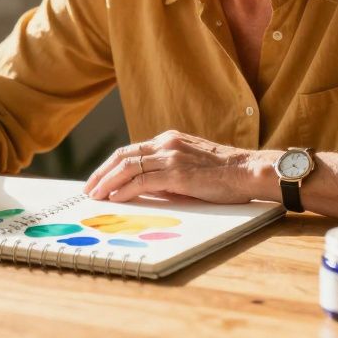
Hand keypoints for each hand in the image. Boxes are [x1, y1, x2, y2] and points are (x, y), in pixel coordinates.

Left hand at [83, 130, 272, 203]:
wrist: (248, 171)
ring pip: (128, 166)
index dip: (111, 165)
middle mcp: (166, 143)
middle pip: (123, 155)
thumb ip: (166, 173)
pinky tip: (115, 198)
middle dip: (102, 173)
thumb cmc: (224, 174)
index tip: (99, 179)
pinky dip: (125, 189)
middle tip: (89, 188)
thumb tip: (143, 188)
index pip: (131, 150)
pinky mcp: (177, 173)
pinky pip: (142, 180)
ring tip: (95, 195)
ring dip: (107, 182)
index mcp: (169, 140)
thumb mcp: (190, 166)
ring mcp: (171, 156)